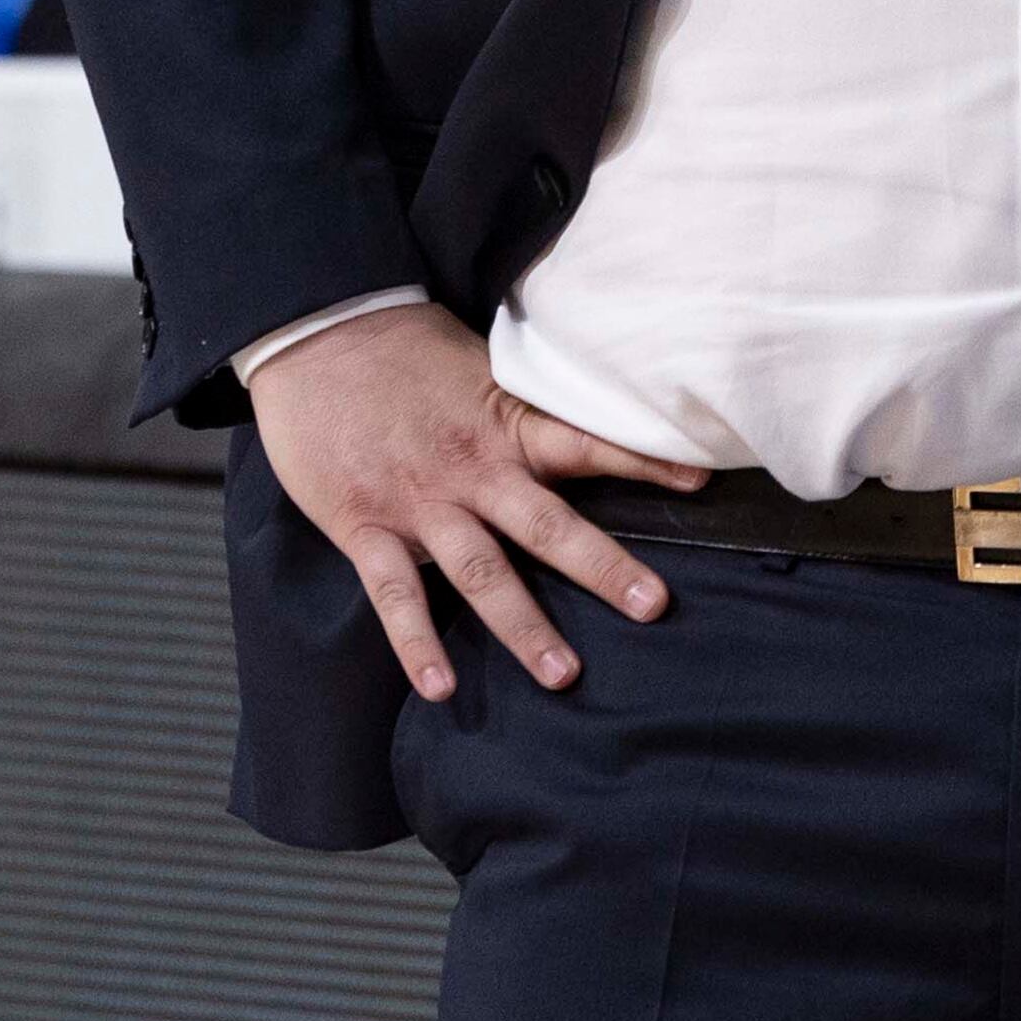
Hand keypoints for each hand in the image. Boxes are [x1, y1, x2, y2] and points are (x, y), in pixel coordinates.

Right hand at [245, 301, 710, 701]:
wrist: (319, 334)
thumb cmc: (406, 350)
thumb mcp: (482, 367)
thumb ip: (525, 411)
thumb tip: (586, 424)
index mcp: (507, 426)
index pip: (588, 444)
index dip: (646, 463)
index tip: (700, 486)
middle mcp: (473, 469)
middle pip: (548, 526)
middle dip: (603, 569)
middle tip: (654, 607)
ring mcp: (420, 503)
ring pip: (481, 574)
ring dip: (523, 627)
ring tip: (564, 675)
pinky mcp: (364, 526)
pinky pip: (395, 595)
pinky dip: (416, 643)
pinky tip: (440, 686)